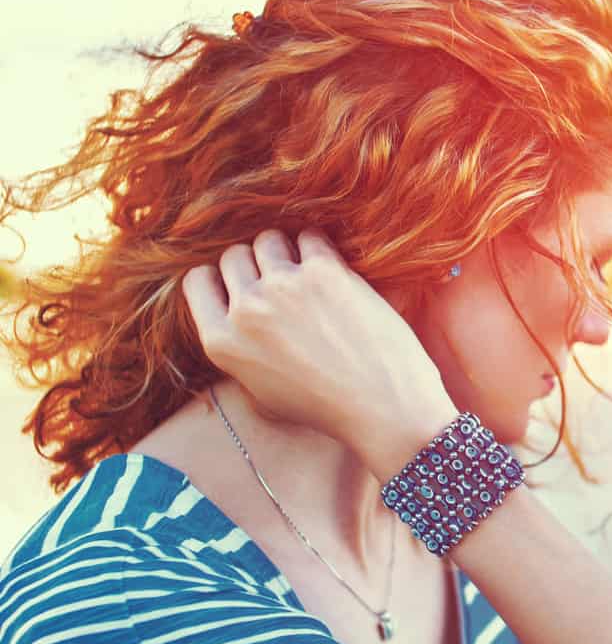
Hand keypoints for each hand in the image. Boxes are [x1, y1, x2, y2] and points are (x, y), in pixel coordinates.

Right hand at [181, 227, 458, 476]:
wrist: (383, 407)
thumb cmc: (327, 407)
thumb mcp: (260, 393)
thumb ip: (238, 352)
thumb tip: (231, 316)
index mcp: (221, 342)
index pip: (197, 281)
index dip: (221, 279)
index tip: (243, 284)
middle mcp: (245, 311)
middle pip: (233, 256)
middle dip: (256, 263)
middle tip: (283, 281)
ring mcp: (282, 287)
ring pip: (268, 240)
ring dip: (286, 250)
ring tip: (308, 272)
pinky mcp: (324, 272)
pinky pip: (309, 236)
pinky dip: (318, 246)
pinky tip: (331, 268)